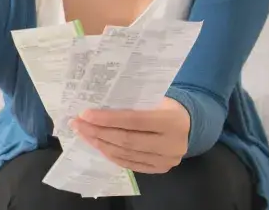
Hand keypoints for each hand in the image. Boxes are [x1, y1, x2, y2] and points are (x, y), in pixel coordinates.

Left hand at [70, 97, 189, 173]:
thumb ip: (133, 103)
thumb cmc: (166, 106)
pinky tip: (97, 144)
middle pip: (126, 140)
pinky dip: (110, 154)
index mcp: (172, 121)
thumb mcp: (156, 99)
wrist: (190, 125)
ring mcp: (166, 160)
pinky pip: (129, 163)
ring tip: (83, 133)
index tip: (85, 114)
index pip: (133, 120)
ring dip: (100, 144)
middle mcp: (171, 144)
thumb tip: (97, 105)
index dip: (107, 118)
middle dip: (98, 132)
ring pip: (125, 154)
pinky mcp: (160, 169)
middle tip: (78, 123)